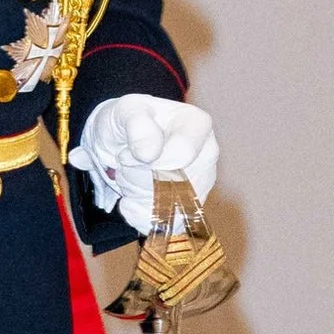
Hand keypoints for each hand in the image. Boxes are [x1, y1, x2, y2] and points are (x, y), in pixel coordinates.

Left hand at [71, 94, 219, 238]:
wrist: (125, 138)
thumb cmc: (129, 120)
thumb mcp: (126, 111)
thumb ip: (137, 126)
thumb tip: (149, 153)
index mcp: (198, 125)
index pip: (181, 156)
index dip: (146, 161)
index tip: (127, 153)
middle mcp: (208, 154)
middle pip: (175, 184)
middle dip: (138, 179)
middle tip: (126, 163)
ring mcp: (202, 182)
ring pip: (169, 206)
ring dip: (138, 195)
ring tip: (131, 175)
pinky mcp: (191, 205)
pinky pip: (165, 221)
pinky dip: (140, 212)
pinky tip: (133, 194)